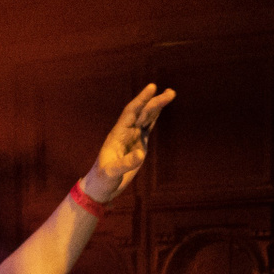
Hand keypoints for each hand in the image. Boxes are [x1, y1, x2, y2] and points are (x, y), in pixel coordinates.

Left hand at [82, 84, 176, 202]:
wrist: (102, 186)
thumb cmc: (103, 179)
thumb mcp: (112, 173)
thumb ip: (125, 163)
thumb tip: (141, 153)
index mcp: (118, 133)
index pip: (131, 112)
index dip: (142, 99)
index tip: (152, 88)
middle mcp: (126, 132)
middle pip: (142, 112)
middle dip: (155, 102)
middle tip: (171, 92)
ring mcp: (133, 137)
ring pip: (147, 117)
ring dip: (157, 106)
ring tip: (170, 94)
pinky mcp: (139, 145)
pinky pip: (148, 127)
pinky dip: (155, 117)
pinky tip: (161, 110)